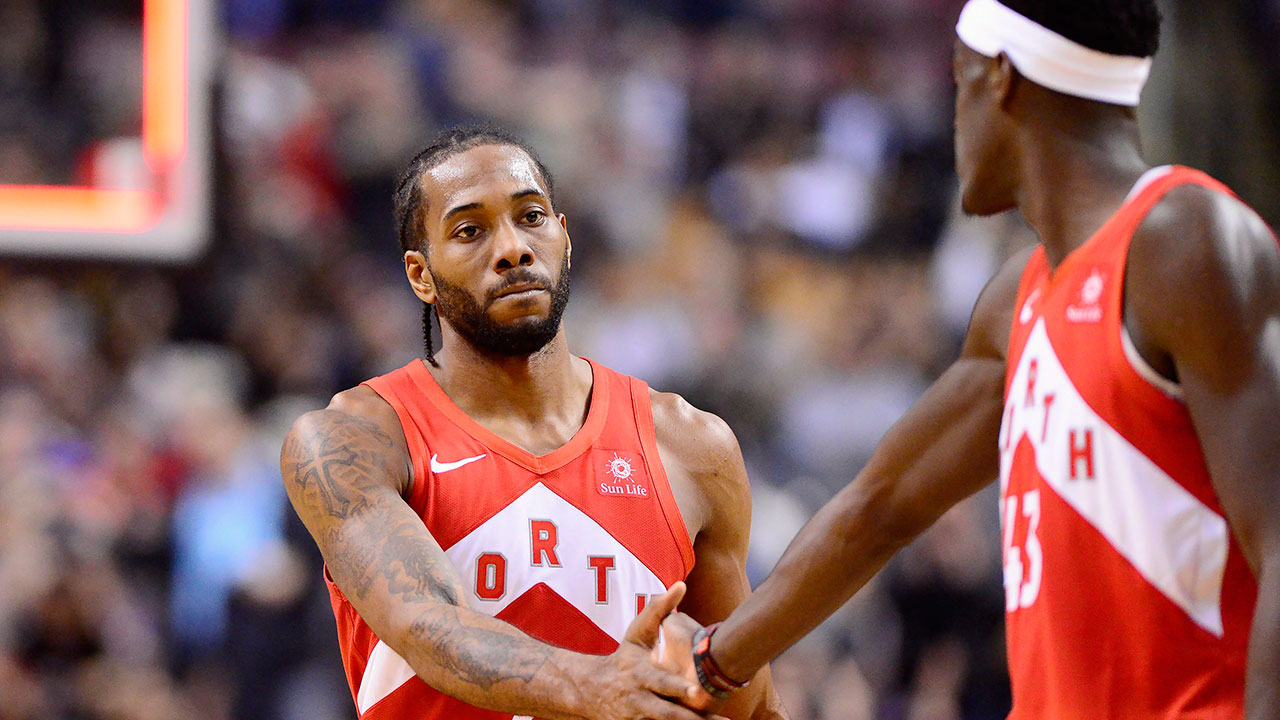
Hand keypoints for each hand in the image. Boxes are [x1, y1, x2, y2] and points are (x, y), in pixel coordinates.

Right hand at [579, 582, 720, 719]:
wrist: (592, 690)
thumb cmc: (623, 657)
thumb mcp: (637, 632)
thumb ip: (659, 608)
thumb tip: (681, 584)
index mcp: (641, 675)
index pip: (662, 683)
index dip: (678, 689)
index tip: (697, 691)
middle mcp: (641, 700)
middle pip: (667, 714)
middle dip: (690, 718)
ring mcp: (639, 718)